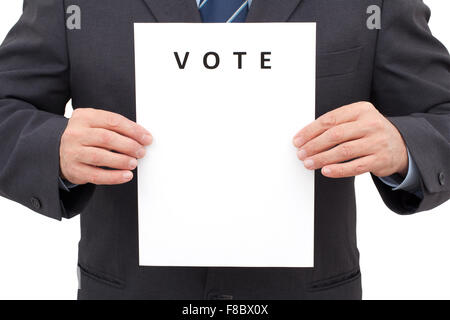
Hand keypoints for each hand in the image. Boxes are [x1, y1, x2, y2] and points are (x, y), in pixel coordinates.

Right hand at [60, 108, 151, 184]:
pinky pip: (96, 175)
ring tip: (134, 163)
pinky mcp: (74, 169)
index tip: (146, 138)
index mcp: (84, 117)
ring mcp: (73, 152)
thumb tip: (142, 137)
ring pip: (101, 156)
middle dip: (129, 146)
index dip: (133, 130)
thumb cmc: (85, 137)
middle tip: (141, 152)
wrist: (59, 150)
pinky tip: (126, 175)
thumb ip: (115, 127)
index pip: (113, 121)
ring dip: (122, 161)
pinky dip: (114, 177)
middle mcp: (76, 133)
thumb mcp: (96, 124)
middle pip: (107, 138)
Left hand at [293, 102, 407, 178]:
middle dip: (314, 146)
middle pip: (335, 135)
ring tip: (309, 163)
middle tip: (301, 154)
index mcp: (361, 110)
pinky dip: (338, 170)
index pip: (330, 119)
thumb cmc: (370, 132)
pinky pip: (355, 166)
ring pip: (344, 151)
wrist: (401, 145)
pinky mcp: (380, 159)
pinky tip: (326, 171)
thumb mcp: (357, 120)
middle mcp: (370, 124)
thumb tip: (306, 138)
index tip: (298, 140)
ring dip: (322, 158)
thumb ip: (336, 124)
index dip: (310, 131)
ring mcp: (377, 142)